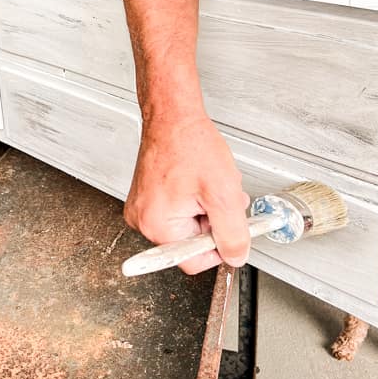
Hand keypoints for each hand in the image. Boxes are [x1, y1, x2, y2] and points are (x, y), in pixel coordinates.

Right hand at [124, 114, 249, 272]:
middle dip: (212, 222)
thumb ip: (233, 233)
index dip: (218, 247)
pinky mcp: (146, 197)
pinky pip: (175, 212)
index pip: (192, 261)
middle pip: (188, 242)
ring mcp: (142, 208)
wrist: (173, 117)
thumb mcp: (223, 194)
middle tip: (218, 195)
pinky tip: (195, 181)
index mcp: (157, 225)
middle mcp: (142, 220)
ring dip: (204, 209)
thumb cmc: (189, 145)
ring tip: (207, 183)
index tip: (228, 226)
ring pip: (185, 226)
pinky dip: (192, 201)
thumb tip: (235, 258)